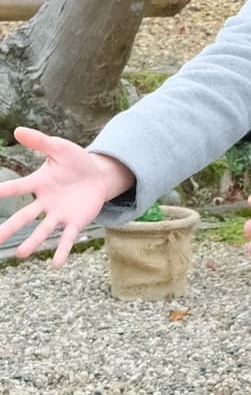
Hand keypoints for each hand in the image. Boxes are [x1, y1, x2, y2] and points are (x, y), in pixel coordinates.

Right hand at [0, 128, 135, 265]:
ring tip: (20, 254)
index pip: (17, 188)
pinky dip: (62, 250)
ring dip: (32, 242)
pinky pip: (67, 237)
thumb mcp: (60, 148)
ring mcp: (59, 214)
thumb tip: (18, 130)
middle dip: (9, 227)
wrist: (98, 176)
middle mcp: (44, 202)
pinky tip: (56, 264)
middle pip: (24, 217)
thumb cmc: (75, 162)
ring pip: (42, 230)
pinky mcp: (75, 221)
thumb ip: (41, 142)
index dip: (2, 191)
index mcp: (38, 183)